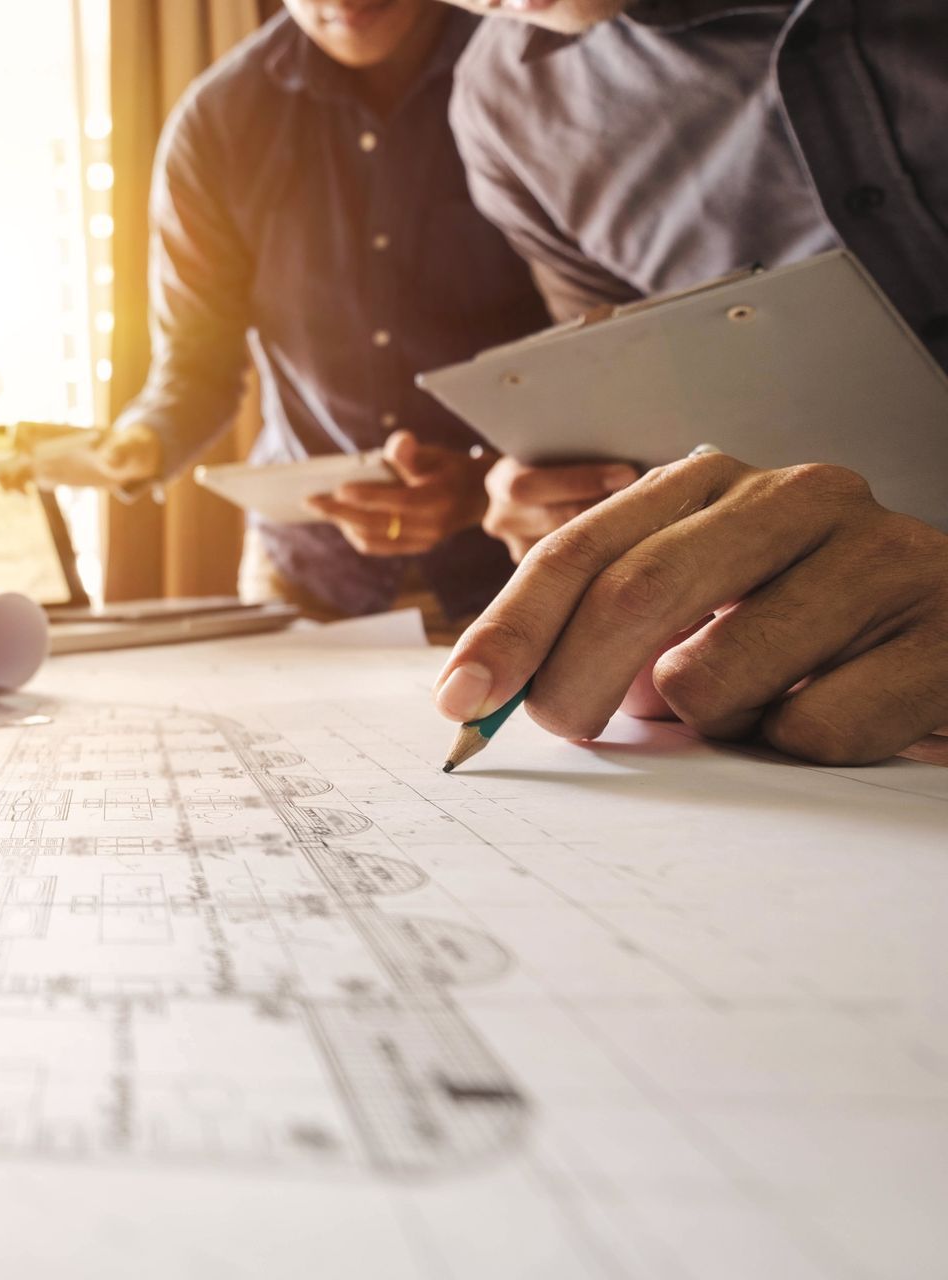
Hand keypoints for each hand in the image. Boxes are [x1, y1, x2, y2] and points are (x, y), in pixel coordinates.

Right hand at [0, 422, 161, 490]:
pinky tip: (23, 495)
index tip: (18, 455)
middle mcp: (49, 444)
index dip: (17, 440)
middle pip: (13, 449)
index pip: (28, 429)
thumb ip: (118, 452)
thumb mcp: (128, 449)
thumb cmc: (130, 447)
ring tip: (14, 492)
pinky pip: (25, 479)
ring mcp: (47, 459)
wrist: (130, 460)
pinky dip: (17, 486)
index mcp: (61, 432)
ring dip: (5, 477)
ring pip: (14, 465)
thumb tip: (109, 458)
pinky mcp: (50, 474)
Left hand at [303, 431, 493, 555]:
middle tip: (309, 500)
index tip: (338, 488)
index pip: (400, 501)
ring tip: (319, 507)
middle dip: (340, 511)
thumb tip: (398, 443)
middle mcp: (433, 527)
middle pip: (379, 523)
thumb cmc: (448, 469)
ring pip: (373, 538)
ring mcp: (423, 541)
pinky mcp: (414, 548)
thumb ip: (413, 452)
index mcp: (440, 499)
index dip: (368, 496)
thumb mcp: (436, 454)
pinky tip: (339, 519)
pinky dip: (354, 533)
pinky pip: (377, 546)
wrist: (477, 497)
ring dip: (343, 523)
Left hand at [433, 453, 947, 764]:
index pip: (580, 552)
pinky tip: (838, 716)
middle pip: (634, 593)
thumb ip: (605, 633)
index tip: (459, 698)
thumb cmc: (812, 633)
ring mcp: (879, 553)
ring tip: (753, 711)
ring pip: (717, 674)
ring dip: (705, 724)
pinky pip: (813, 727)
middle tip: (566, 732)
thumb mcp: (701, 612)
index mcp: (716, 485)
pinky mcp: (945, 628)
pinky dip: (798, 749)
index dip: (509, 628)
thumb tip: (496, 692)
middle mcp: (797, 496)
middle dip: (574, 682)